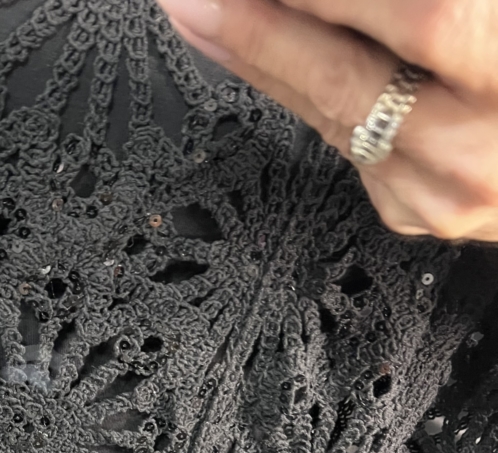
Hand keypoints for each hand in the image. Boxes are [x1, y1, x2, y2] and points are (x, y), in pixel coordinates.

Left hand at [154, 0, 497, 241]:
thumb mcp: (497, 27)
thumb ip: (448, 13)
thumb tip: (358, 1)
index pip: (423, 19)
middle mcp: (481, 147)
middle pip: (351, 76)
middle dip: (264, 27)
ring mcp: (444, 192)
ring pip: (332, 117)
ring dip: (259, 57)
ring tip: (203, 12)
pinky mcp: (417, 213)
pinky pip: (344, 143)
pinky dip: (297, 90)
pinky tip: (259, 52)